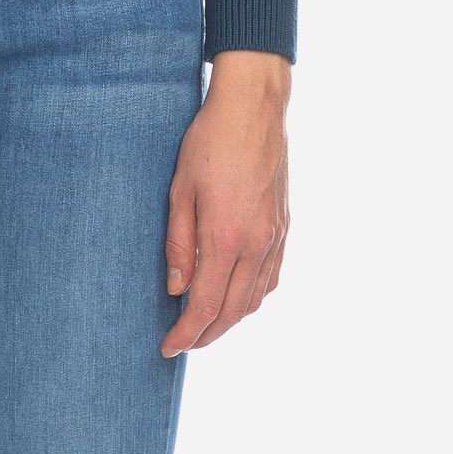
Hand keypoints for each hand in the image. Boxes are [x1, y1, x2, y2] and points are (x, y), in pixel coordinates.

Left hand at [160, 51, 290, 356]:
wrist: (254, 107)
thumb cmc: (210, 141)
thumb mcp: (180, 188)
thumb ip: (178, 243)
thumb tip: (176, 288)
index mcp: (226, 237)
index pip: (206, 305)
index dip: (187, 332)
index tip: (168, 346)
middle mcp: (256, 245)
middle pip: (233, 311)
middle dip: (208, 334)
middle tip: (184, 342)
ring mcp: (275, 237)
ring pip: (256, 299)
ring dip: (231, 320)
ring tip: (206, 324)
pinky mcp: (284, 226)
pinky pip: (271, 278)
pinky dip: (252, 297)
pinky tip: (236, 295)